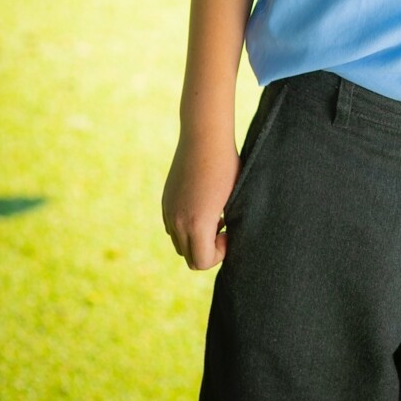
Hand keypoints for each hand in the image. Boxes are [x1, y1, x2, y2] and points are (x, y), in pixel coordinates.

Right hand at [162, 131, 237, 269]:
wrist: (204, 138)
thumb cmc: (229, 167)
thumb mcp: (235, 199)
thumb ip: (226, 225)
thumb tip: (226, 241)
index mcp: (197, 224)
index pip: (201, 262)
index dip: (220, 254)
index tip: (229, 232)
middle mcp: (177, 222)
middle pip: (189, 257)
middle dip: (208, 249)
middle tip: (224, 227)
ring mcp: (168, 212)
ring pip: (179, 243)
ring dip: (197, 238)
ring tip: (216, 216)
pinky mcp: (165, 202)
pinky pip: (172, 228)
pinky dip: (187, 226)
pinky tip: (203, 207)